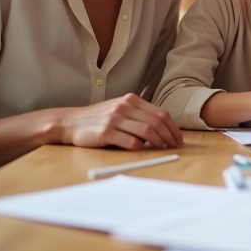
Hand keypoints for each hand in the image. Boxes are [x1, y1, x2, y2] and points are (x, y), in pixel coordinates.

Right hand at [58, 94, 183, 150]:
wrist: (71, 122)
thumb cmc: (99, 118)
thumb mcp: (120, 109)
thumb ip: (138, 114)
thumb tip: (163, 129)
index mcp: (131, 100)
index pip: (161, 113)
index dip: (173, 127)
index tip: (179, 138)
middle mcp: (124, 107)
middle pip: (157, 122)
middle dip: (170, 136)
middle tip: (175, 146)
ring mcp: (114, 119)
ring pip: (147, 131)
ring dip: (159, 142)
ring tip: (163, 149)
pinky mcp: (105, 133)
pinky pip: (130, 141)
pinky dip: (140, 147)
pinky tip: (143, 150)